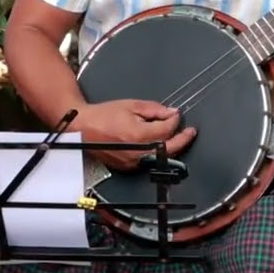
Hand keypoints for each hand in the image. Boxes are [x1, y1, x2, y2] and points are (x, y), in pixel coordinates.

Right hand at [73, 99, 196, 172]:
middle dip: (183, 139)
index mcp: (139, 135)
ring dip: (171, 147)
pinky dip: (156, 153)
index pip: (167, 130)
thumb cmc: (104, 115)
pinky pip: (149, 161)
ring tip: (176, 137)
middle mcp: (138, 152)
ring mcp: (133, 162)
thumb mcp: (131, 105)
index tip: (177, 114)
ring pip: (160, 157)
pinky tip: (157, 144)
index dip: (175, 121)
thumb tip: (172, 113)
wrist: (83, 128)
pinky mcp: (128, 167)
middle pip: (170, 149)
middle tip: (190, 132)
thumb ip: (154, 110)